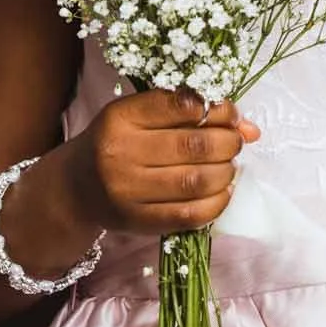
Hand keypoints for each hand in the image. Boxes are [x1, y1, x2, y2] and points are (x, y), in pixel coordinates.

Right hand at [70, 90, 261, 237]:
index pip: (182, 105)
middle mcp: (120, 153)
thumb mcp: (141, 116)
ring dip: (226, 172)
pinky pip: (190, 215)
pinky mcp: (137, 222)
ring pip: (197, 181)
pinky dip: (217, 203)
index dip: (217, 109)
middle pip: (195, 145)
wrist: (75, 188)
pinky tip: (222, 191)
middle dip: (228, 142)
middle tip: (234, 142)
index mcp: (121, 117)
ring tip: (228, 166)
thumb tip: (250, 128)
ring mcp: (127, 191)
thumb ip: (189, 113)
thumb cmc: (117, 143)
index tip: (230, 114)